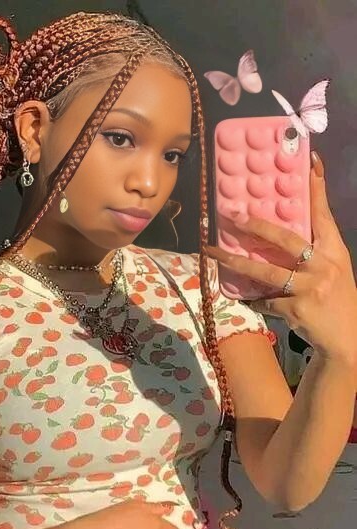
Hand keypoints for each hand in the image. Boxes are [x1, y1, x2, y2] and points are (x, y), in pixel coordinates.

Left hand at [207, 152, 356, 363]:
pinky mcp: (296, 309)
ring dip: (235, 262)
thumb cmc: (337, 301)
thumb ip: (312, 253)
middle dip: (255, 226)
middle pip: (285, 239)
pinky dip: (254, 299)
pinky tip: (246, 298)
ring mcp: (310, 287)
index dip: (316, 189)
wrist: (347, 340)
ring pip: (265, 271)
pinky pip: (265, 300)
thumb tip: (275, 235)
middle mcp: (324, 266)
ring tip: (212, 253)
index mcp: (334, 252)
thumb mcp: (333, 271)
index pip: (324, 215)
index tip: (310, 161)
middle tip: (231, 214)